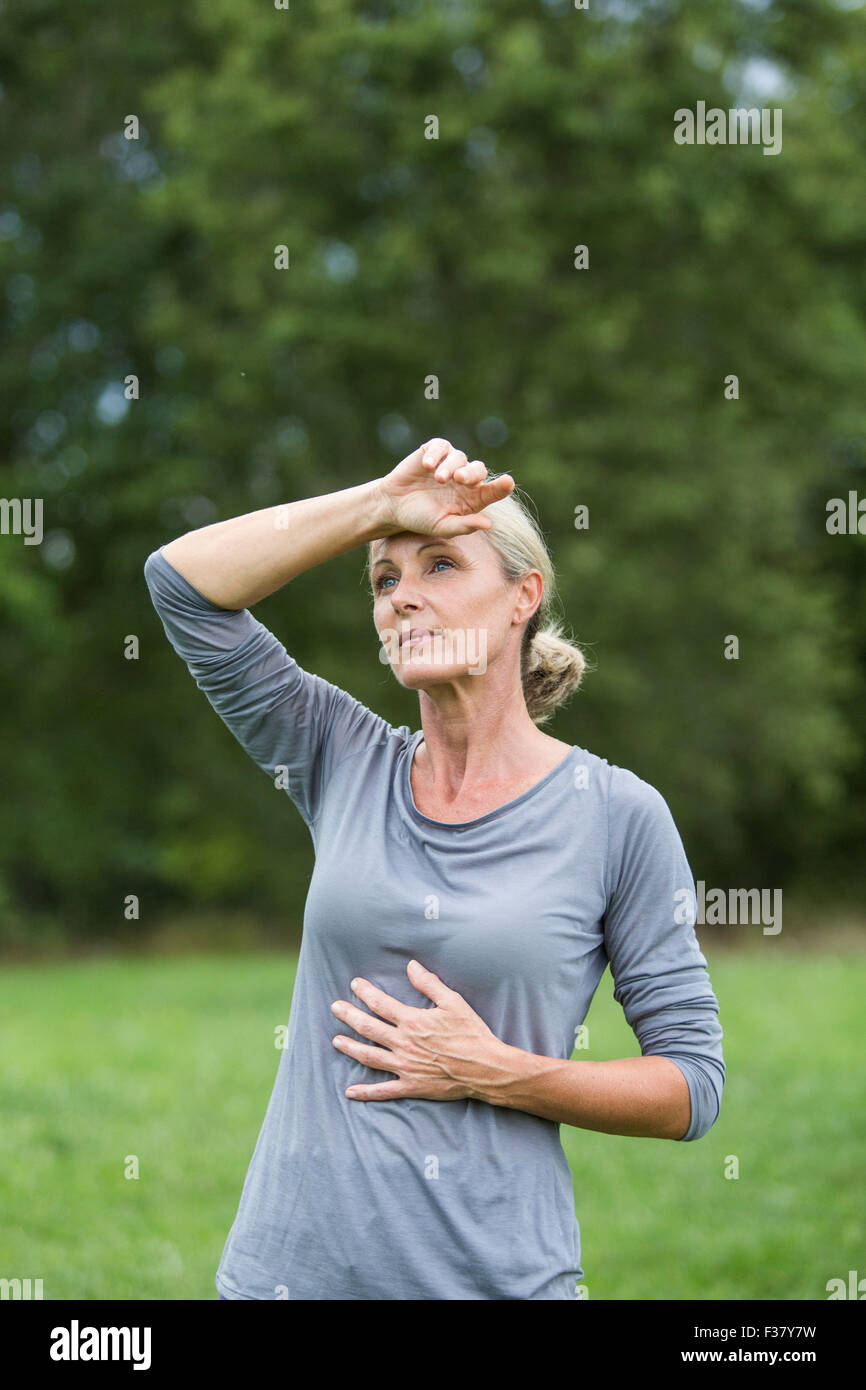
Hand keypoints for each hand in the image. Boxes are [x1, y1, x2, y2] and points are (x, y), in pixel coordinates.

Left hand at [330, 959, 501, 1101]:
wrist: (485, 1067)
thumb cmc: (471, 1033)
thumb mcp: (453, 1002)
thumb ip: (429, 983)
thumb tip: (411, 966)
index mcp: (412, 1021)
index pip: (380, 1004)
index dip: (365, 992)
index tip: (354, 984)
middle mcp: (403, 1043)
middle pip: (368, 1027)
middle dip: (349, 1016)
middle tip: (335, 1008)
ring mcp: (405, 1067)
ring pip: (369, 1056)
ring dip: (350, 1048)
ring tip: (336, 1041)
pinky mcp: (411, 1086)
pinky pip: (383, 1091)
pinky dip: (365, 1092)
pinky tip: (350, 1091)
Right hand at [374, 438, 514, 539]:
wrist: (394, 505)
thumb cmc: (421, 518)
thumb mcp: (442, 527)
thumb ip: (464, 526)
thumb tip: (489, 524)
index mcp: (472, 498)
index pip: (493, 491)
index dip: (502, 486)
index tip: (508, 482)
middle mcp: (464, 479)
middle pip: (478, 469)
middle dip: (471, 473)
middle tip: (459, 479)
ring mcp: (450, 463)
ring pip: (459, 457)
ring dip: (450, 466)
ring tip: (438, 479)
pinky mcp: (434, 451)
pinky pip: (441, 446)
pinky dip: (436, 453)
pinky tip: (427, 465)